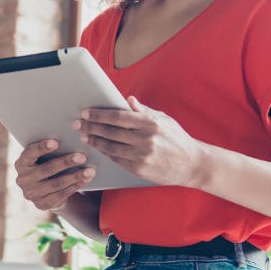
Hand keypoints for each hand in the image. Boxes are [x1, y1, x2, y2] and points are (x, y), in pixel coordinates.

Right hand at [13, 139, 96, 210]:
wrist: (44, 190)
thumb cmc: (46, 164)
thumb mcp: (42, 157)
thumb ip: (50, 149)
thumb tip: (71, 139)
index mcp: (21, 163)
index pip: (30, 153)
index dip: (42, 147)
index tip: (56, 141)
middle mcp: (23, 179)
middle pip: (47, 169)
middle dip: (66, 162)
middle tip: (83, 156)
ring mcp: (31, 194)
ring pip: (56, 184)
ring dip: (75, 176)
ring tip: (90, 171)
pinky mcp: (42, 204)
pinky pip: (61, 195)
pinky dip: (75, 186)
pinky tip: (86, 180)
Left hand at [74, 96, 202, 186]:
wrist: (192, 164)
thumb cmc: (177, 139)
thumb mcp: (164, 120)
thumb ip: (144, 111)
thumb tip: (127, 100)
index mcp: (150, 123)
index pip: (118, 117)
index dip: (99, 115)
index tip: (86, 112)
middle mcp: (145, 139)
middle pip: (110, 132)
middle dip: (91, 127)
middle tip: (78, 124)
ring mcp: (141, 156)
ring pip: (110, 147)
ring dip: (95, 140)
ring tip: (85, 135)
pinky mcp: (139, 169)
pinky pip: (117, 159)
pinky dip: (105, 152)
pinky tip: (98, 147)